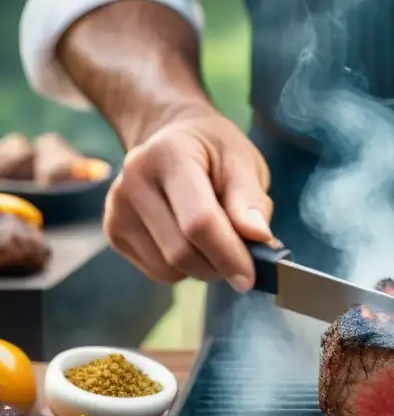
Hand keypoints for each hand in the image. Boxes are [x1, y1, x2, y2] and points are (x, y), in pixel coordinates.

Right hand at [103, 112, 273, 291]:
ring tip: (216, 240)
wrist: (173, 139)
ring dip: (203, 268)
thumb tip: (259, 237)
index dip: (229, 255)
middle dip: (219, 265)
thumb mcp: (244, 163)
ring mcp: (117, 208)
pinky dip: (183, 269)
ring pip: (168, 268)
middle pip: (181, 251)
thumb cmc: (214, 152)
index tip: (251, 276)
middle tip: (243, 259)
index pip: (199, 221)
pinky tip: (190, 241)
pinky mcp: (113, 231)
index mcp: (169, 155)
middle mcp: (134, 180)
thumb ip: (251, 200)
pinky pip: (157, 271)